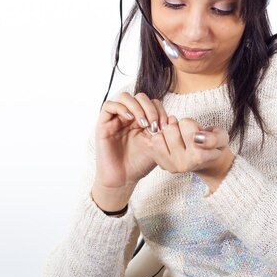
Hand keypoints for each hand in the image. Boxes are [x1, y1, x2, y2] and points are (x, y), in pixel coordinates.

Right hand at [92, 92, 166, 211]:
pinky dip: (121, 108)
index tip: (164, 126)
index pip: (152, 102)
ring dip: (137, 107)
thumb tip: (173, 117)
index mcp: (142, 119)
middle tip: (154, 125)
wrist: (123, 179)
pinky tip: (130, 119)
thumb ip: (163, 131)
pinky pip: (109, 105)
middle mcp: (129, 116)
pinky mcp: (103, 123)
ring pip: (125, 97)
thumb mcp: (157, 145)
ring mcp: (116, 119)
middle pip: (140, 97)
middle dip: (150, 108)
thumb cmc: (139, 163)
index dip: (160, 110)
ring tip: (143, 124)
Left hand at [149, 117, 234, 192]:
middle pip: (170, 129)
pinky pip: (153, 143)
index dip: (192, 124)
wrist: (206, 162)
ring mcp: (170, 165)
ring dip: (167, 133)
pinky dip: (160, 139)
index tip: (197, 132)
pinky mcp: (161, 164)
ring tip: (178, 138)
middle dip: (178, 127)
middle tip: (187, 135)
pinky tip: (170, 143)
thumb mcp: (222, 138)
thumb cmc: (213, 146)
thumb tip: (198, 138)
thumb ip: (214, 138)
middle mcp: (182, 164)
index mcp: (198, 156)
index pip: (185, 123)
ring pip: (158, 136)